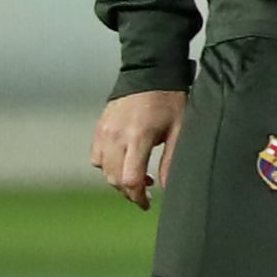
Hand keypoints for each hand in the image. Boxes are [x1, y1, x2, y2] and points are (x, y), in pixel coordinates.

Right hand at [90, 90, 186, 210]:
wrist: (150, 73)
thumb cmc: (170, 100)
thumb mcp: (180, 129)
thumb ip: (171, 160)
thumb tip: (167, 187)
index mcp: (138, 137)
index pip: (129, 179)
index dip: (138, 197)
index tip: (147, 203)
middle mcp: (116, 136)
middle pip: (114, 178)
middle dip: (129, 192)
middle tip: (145, 195)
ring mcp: (104, 132)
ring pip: (103, 170)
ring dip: (118, 180)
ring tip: (138, 178)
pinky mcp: (99, 128)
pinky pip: (96, 156)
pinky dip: (107, 166)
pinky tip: (124, 162)